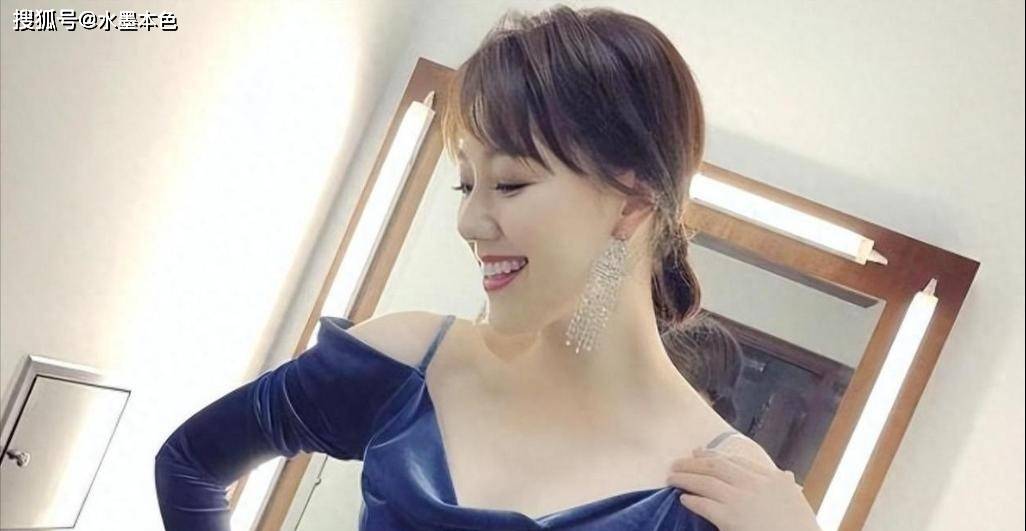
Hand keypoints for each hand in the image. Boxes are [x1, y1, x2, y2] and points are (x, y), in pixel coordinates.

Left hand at [665, 447, 820, 530]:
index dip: (713, 454)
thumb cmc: (799, 526)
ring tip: (671, 477)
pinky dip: (691, 500)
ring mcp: (740, 500)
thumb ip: (787, 486)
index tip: (698, 451)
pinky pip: (703, 504)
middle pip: (716, 466)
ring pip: (705, 482)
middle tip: (677, 462)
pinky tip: (683, 498)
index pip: (736, 460)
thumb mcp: (797, 500)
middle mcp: (754, 484)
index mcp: (771, 478)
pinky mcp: (728, 518)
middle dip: (692, 463)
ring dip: (685, 478)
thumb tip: (787, 474)